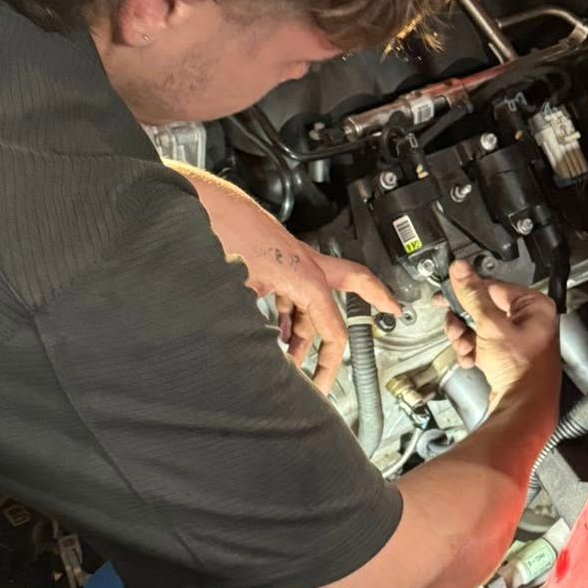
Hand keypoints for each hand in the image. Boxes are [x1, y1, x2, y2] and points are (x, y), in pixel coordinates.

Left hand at [185, 172, 397, 392]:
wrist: (198, 204)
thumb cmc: (222, 233)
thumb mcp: (244, 288)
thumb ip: (255, 325)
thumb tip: (257, 356)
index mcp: (306, 275)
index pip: (332, 327)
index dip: (330, 362)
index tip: (325, 383)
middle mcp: (303, 265)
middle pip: (352, 285)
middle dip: (373, 301)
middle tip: (389, 312)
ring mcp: (287, 261)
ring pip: (312, 298)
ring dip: (310, 328)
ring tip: (299, 359)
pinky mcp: (268, 261)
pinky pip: (290, 292)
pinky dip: (290, 316)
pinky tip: (279, 333)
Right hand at [442, 260, 559, 406]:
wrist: (522, 409)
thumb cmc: (521, 370)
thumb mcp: (491, 326)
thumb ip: (473, 296)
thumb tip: (461, 270)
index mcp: (534, 306)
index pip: (494, 287)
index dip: (469, 292)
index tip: (448, 292)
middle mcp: (529, 321)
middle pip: (484, 308)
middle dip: (464, 321)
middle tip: (453, 325)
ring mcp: (517, 340)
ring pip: (479, 328)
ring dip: (465, 338)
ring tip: (464, 348)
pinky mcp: (507, 356)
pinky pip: (482, 344)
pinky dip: (472, 351)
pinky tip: (470, 359)